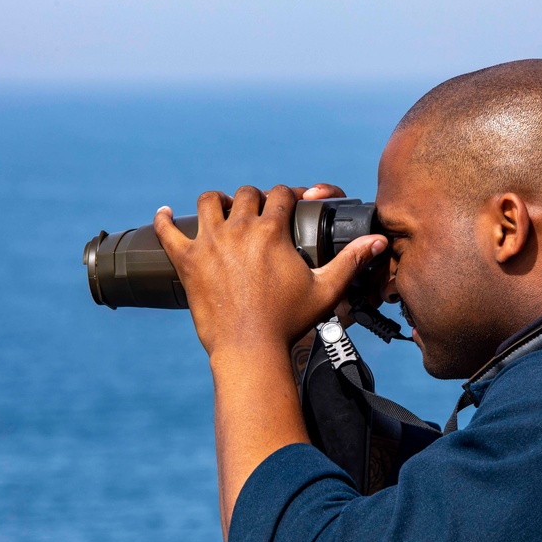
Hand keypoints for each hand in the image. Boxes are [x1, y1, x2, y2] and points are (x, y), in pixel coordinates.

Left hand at [153, 185, 387, 357]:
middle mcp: (239, 228)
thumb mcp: (325, 289)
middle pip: (244, 194)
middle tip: (256, 212)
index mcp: (272, 231)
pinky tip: (164, 213)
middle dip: (253, 199)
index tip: (288, 203)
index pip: (280, 194)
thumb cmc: (288, 321)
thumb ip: (350, 261)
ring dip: (215, 201)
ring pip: (207, 202)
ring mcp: (209, 243)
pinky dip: (164, 220)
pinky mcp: (187, 261)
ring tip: (219, 207)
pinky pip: (167, 232)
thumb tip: (377, 241)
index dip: (286, 195)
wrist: (250, 348)